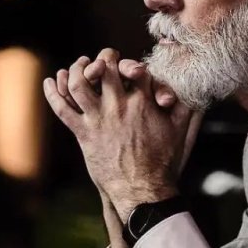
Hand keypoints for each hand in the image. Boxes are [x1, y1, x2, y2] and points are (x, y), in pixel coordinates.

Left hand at [44, 48, 193, 220]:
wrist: (143, 190)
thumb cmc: (163, 162)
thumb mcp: (180, 131)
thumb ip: (186, 107)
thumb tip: (198, 90)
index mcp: (143, 103)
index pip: (135, 69)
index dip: (132, 64)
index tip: (131, 70)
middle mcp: (119, 107)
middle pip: (105, 67)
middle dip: (104, 58)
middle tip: (103, 60)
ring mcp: (99, 120)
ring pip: (78, 83)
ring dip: (75, 70)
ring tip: (78, 66)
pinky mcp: (84, 134)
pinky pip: (62, 108)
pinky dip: (53, 92)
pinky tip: (50, 81)